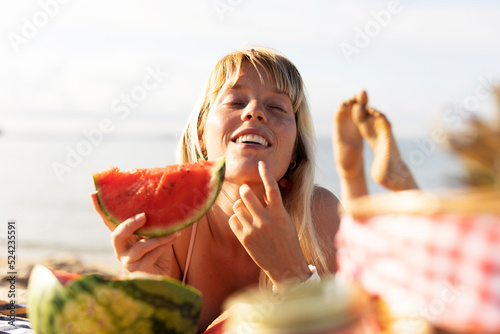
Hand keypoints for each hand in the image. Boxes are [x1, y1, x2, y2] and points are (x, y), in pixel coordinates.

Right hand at [91, 193, 178, 275]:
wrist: (164, 275)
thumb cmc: (158, 252)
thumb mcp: (153, 234)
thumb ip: (151, 223)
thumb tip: (162, 202)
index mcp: (122, 237)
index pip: (109, 221)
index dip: (101, 209)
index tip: (93, 193)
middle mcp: (121, 249)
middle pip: (116, 236)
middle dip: (129, 225)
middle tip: (143, 216)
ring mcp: (128, 261)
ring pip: (140, 247)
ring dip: (157, 238)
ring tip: (172, 230)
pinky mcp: (138, 271)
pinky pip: (152, 255)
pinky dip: (164, 245)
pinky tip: (174, 236)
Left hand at [228, 162, 310, 288]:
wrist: (286, 266)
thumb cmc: (287, 241)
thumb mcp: (285, 221)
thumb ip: (273, 206)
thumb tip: (263, 190)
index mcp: (279, 213)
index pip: (272, 188)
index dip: (266, 174)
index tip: (261, 163)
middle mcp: (266, 220)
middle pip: (247, 194)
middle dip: (245, 191)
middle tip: (246, 193)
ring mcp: (254, 229)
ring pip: (237, 206)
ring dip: (240, 206)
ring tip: (247, 213)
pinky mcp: (244, 239)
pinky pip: (232, 220)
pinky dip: (236, 220)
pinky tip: (244, 225)